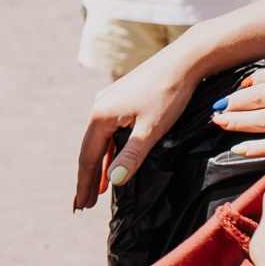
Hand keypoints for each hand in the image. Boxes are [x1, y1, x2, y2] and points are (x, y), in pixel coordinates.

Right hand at [74, 42, 205, 208]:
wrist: (184, 59)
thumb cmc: (168, 94)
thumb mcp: (151, 129)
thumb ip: (131, 155)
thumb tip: (113, 181)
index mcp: (100, 115)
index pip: (88, 157)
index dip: (85, 184)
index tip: (80, 206)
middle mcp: (99, 106)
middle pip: (89, 149)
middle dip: (87, 178)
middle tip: (82, 204)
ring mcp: (108, 101)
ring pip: (100, 140)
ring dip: (98, 165)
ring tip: (96, 191)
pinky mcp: (120, 98)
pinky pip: (108, 131)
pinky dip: (109, 150)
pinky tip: (113, 161)